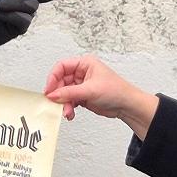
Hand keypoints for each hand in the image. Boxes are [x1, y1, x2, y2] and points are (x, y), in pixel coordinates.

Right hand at [43, 54, 159, 138]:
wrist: (127, 105)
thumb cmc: (117, 91)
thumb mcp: (90, 90)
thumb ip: (69, 92)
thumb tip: (53, 94)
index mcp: (84, 63)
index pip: (62, 66)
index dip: (53, 77)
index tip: (49, 90)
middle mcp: (81, 73)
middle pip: (60, 81)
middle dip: (58, 94)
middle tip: (56, 102)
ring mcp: (81, 85)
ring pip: (64, 93)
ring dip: (63, 103)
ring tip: (67, 111)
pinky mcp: (82, 96)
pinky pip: (69, 101)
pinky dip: (68, 108)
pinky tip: (71, 113)